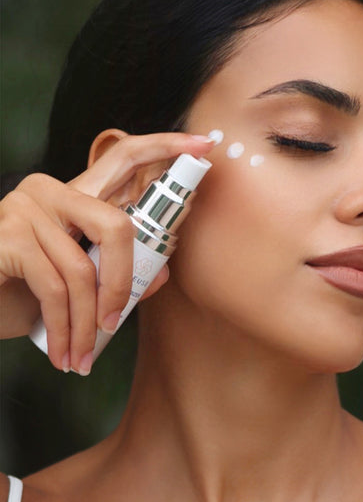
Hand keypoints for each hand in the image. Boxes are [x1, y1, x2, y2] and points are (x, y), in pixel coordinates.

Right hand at [0, 131, 214, 372]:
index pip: (123, 157)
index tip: (203, 145)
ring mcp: (26, 208)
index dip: (165, 148)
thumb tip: (162, 272)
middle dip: (124, 284)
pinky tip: (62, 352)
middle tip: (114, 324)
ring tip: (80, 356)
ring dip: (86, 324)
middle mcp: (51, 191)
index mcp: (76, 196)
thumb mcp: (77, 284)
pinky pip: (55, 289)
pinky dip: (64, 329)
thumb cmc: (23, 292)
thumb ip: (118, 273)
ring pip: (84, 271)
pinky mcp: (8, 236)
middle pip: (116, 225)